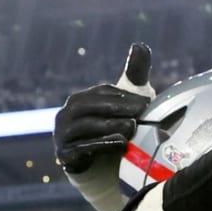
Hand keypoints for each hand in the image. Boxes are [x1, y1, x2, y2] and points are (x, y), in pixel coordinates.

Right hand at [54, 43, 152, 173]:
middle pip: (89, 106)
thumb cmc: (116, 126)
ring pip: (85, 127)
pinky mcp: (67, 156)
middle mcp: (66, 115)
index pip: (102, 92)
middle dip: (117, 107)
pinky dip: (102, 145)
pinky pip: (82, 148)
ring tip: (133, 126)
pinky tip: (121, 143)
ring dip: (110, 125)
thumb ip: (134, 74)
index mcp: (80, 100)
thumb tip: (140, 44)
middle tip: (142, 111)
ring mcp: (63, 136)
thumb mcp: (127, 102)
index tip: (148, 102)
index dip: (124, 96)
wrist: (102, 167)